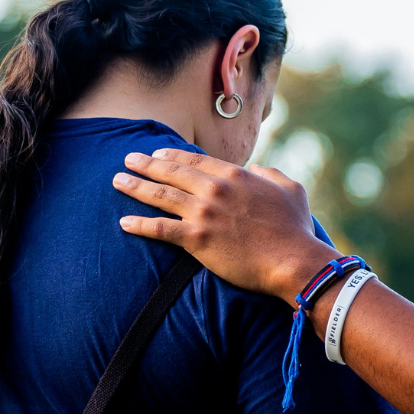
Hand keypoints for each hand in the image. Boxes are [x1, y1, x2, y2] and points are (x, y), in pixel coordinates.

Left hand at [113, 150, 336, 304]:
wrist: (293, 260)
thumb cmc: (295, 228)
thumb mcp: (290, 189)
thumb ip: (271, 173)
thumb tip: (258, 169)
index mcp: (235, 176)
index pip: (196, 161)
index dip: (173, 156)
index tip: (157, 153)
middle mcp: (215, 190)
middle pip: (172, 173)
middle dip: (146, 165)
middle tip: (128, 160)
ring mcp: (204, 214)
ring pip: (160, 196)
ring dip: (136, 187)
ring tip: (118, 181)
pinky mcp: (197, 240)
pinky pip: (161, 229)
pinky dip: (140, 225)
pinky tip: (124, 222)